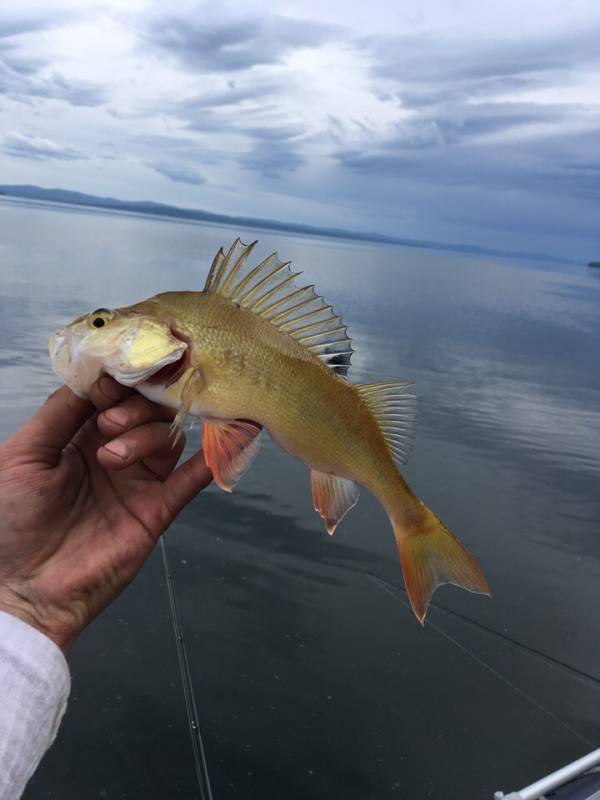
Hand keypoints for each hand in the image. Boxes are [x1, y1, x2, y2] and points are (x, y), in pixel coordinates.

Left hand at [0, 377, 211, 651]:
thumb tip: (97, 374)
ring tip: (112, 458)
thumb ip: (60, 412)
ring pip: (168, 437)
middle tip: (109, 424)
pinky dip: (216, 456)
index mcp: (78, 434)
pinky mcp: (157, 510)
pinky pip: (193, 478)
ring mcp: (139, 481)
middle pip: (148, 409)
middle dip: (133, 406)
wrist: (23, 590)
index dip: (118, 380)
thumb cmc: (10, 520)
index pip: (114, 393)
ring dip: (148, 435)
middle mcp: (114, 450)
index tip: (112, 380)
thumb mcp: (23, 455)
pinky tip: (235, 433)